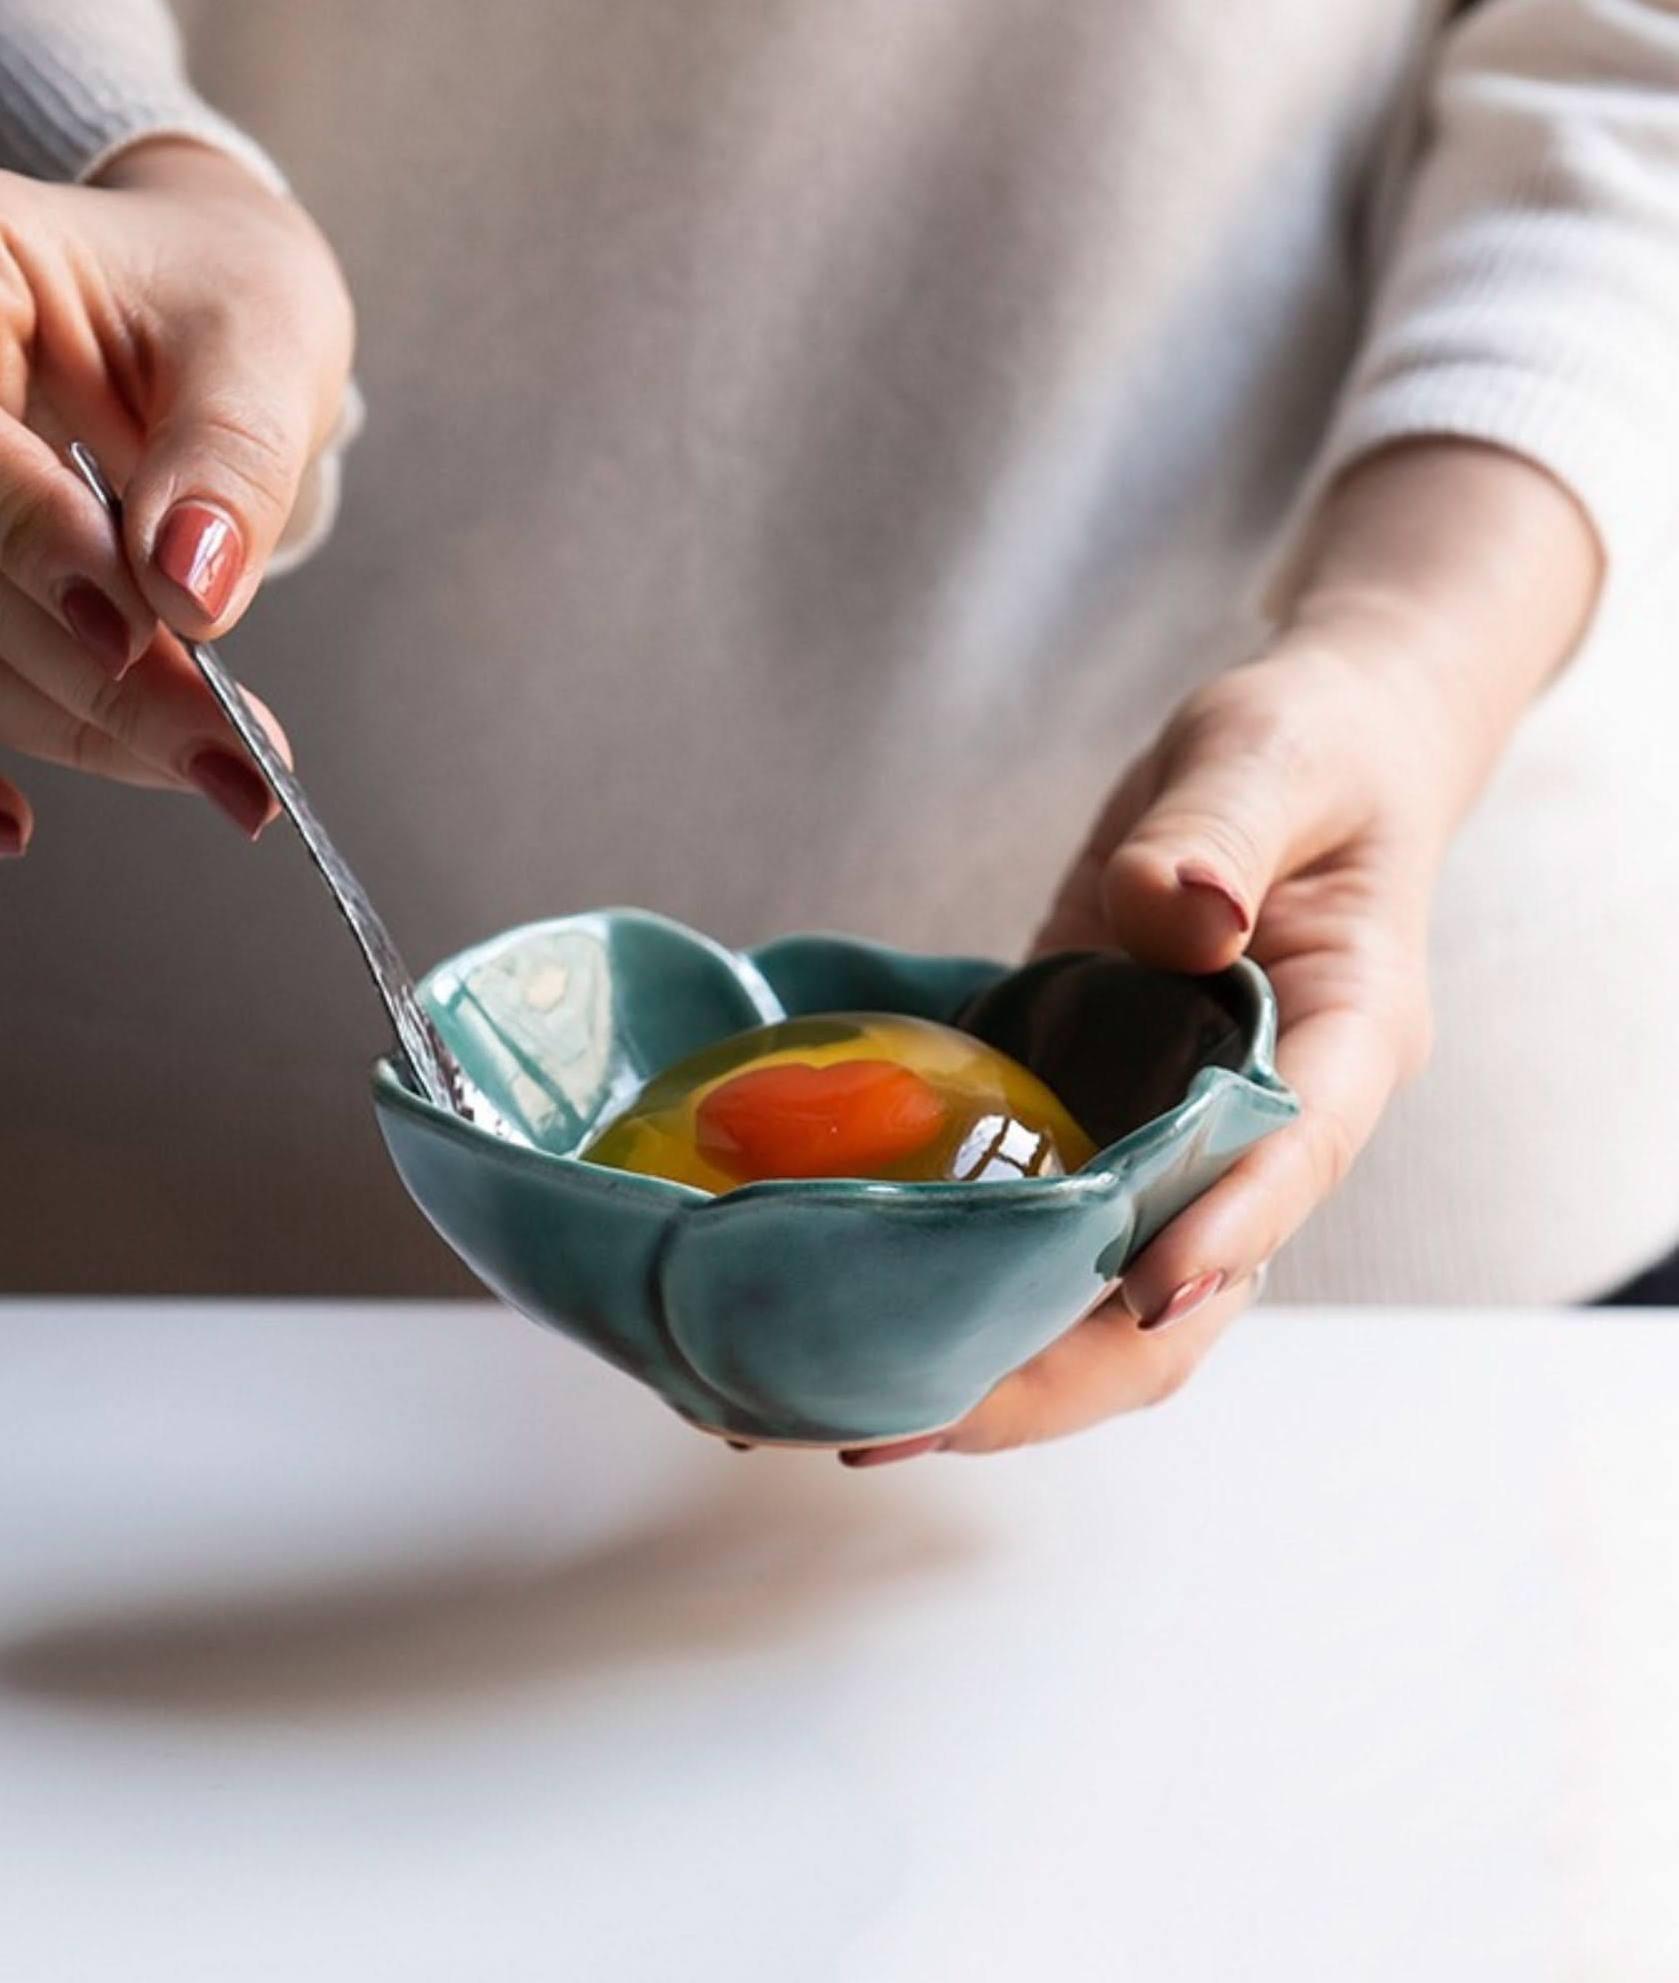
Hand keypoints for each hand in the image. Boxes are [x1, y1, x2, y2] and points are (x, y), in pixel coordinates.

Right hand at [0, 139, 353, 855]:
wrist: (177, 306)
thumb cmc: (206, 297)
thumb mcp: (260, 339)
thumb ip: (226, 457)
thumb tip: (188, 588)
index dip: (22, 537)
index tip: (148, 626)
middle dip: (101, 679)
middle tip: (241, 758)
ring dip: (67, 731)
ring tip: (219, 775)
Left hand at [855, 442, 1602, 1462]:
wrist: (1290, 769)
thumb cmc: (1304, 752)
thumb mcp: (1266, 757)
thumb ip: (1216, 833)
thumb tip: (1174, 910)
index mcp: (1340, 1042)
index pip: (1291, 1157)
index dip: (1223, 1233)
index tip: (1142, 1295)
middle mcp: (1254, 1127)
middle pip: (1177, 1294)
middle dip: (1055, 1370)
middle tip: (908, 1417)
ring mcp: (1162, 1139)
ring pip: (1088, 1296)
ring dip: (978, 1362)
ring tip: (833, 1411)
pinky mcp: (1084, 1119)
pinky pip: (1024, 1226)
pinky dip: (942, 1280)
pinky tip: (830, 1313)